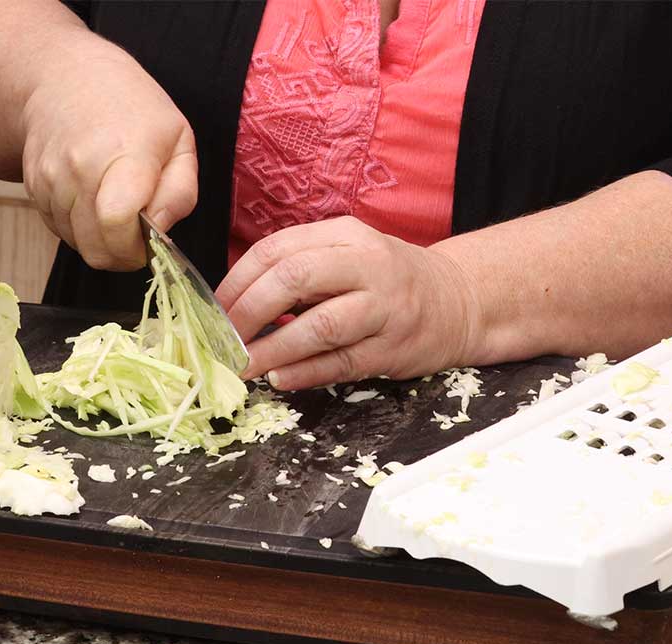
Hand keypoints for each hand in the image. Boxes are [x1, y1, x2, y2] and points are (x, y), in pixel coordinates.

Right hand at [20, 45, 196, 269]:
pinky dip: (77, 228)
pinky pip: (57, 229)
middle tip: (135, 240)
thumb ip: (180, 193)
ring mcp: (52, 178)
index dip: (134, 248)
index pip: (118, 222)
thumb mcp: (179, 140)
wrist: (66, 78)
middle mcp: (81, 167)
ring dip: (97, 241)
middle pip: (95, 246)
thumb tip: (160, 231)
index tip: (147, 245)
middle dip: (120, 256)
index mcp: (126, 154)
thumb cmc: (133, 109)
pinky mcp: (34, 186)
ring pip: (76, 243)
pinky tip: (90, 200)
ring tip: (113, 209)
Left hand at [216, 217, 478, 389]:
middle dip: (248, 313)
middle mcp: (367, 265)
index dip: (237, 282)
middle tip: (223, 340)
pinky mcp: (394, 348)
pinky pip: (342, 362)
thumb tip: (233, 304)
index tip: (214, 311)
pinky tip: (280, 379)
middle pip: (294, 280)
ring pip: (320, 326)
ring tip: (243, 365)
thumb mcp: (346, 255)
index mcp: (345, 236)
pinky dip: (305, 373)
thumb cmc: (386, 280)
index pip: (277, 251)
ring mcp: (384, 308)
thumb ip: (298, 269)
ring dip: (273, 349)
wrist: (458, 301)